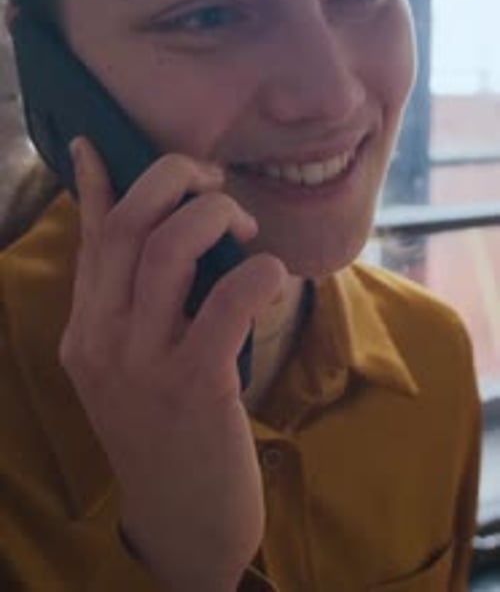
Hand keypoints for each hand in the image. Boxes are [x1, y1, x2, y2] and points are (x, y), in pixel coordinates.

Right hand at [59, 137, 286, 591]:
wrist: (184, 519)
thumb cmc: (170, 427)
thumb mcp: (133, 362)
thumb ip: (133, 301)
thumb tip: (148, 238)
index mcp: (85, 328)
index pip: (91, 236)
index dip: (97, 181)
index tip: (99, 140)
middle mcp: (100, 339)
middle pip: (128, 224)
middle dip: (175, 178)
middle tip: (214, 182)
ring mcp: (142, 364)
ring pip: (170, 248)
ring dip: (217, 216)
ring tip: (244, 227)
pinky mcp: (193, 386)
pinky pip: (227, 300)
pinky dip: (258, 272)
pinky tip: (271, 275)